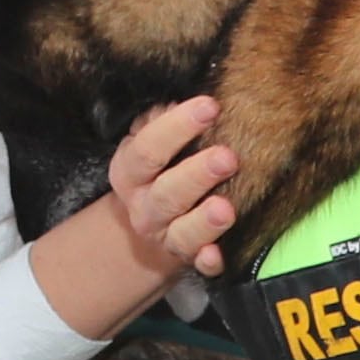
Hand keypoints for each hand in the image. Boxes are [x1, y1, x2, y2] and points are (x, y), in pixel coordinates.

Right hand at [109, 94, 239, 280]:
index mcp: (130, 170)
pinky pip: (197, 265)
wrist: (152, 221)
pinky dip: (207, 262)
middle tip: (228, 157)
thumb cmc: (162, 166)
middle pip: (166, 193)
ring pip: (182, 232)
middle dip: (197, 174)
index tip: (210, 106)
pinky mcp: (187, 257)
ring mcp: (164, 235)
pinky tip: (217, 257)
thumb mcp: (152, 141)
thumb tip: (187, 94)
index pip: (148, 148)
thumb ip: (164, 120)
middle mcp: (143, 206)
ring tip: (226, 208)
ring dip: (204, 221)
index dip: (177, 127)